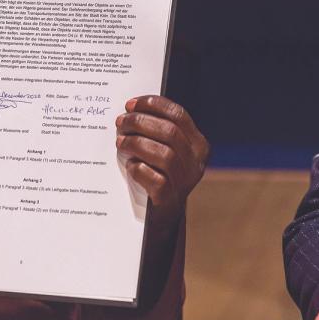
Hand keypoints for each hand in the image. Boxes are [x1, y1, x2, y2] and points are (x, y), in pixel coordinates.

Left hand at [116, 96, 208, 231]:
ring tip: (120, 141)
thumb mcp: (167, 150)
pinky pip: (154, 178)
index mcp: (198, 144)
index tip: (130, 104)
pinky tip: (130, 165)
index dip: (153, 105)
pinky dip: (139, 168)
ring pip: (164, 154)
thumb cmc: (160, 173)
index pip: (178, 115)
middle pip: (169, 132)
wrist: (163, 215)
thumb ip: (158, 131)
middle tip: (120, 121)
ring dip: (137, 143)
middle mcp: (196, 162)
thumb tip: (131, 110)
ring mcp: (185, 181)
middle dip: (140, 122)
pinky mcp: (169, 198)